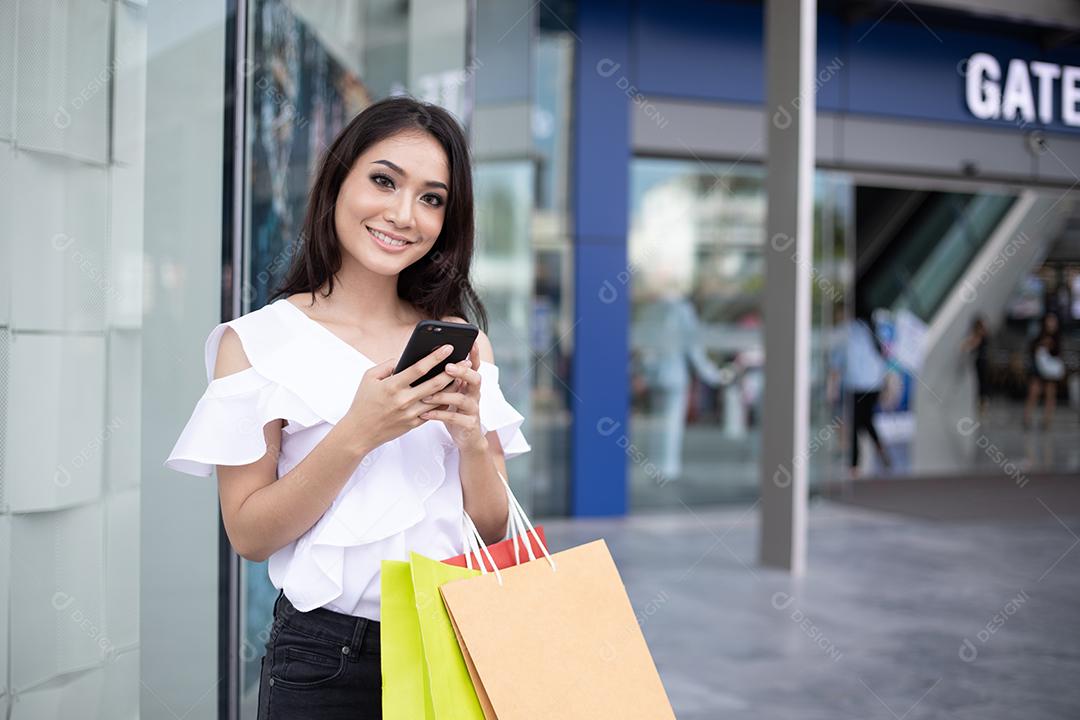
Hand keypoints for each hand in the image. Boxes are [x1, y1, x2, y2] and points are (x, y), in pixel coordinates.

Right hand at [342, 343, 456, 450]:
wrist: (360, 432)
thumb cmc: (363, 402)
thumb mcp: (369, 378)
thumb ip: (388, 365)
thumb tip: (405, 357)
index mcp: (392, 386)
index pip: (419, 368)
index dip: (435, 357)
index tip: (448, 347)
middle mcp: (404, 400)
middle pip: (435, 384)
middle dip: (453, 371)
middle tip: (466, 361)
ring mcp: (411, 414)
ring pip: (439, 398)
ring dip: (452, 387)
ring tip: (463, 376)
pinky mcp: (414, 424)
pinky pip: (434, 411)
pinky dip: (444, 401)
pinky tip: (452, 392)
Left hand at [418, 341, 485, 451]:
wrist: (466, 437)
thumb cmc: (454, 410)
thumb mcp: (451, 393)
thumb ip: (444, 379)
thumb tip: (424, 361)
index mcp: (469, 384)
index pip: (474, 366)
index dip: (474, 355)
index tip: (472, 342)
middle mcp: (474, 394)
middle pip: (475, 379)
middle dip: (462, 372)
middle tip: (447, 367)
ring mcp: (473, 409)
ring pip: (462, 399)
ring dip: (443, 395)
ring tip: (426, 395)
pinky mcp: (468, 424)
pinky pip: (454, 417)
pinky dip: (438, 414)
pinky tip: (425, 413)